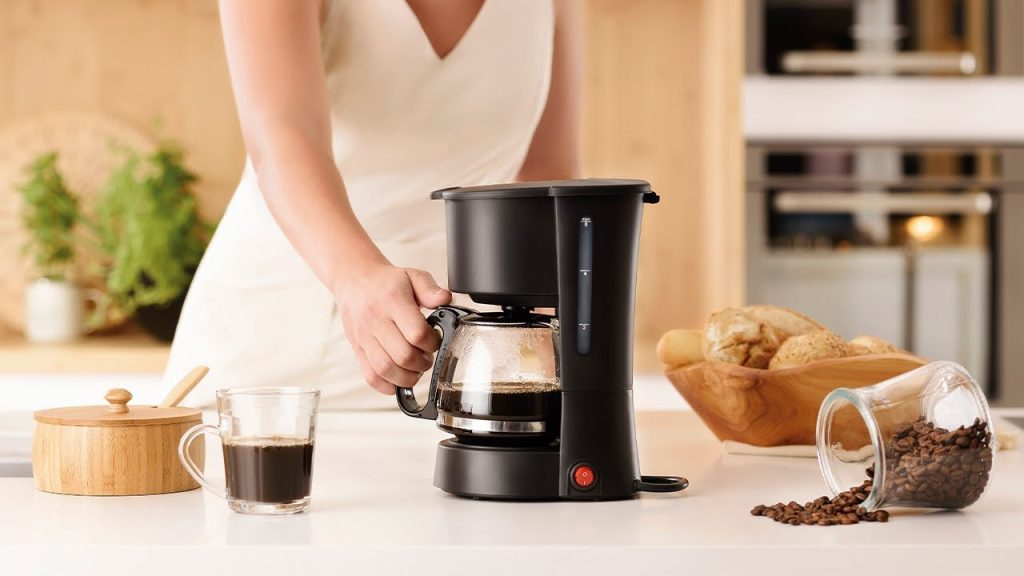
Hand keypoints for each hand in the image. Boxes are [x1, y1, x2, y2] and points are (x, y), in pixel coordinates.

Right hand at [335, 264, 451, 393]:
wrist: (354, 280)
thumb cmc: (385, 281)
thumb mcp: (412, 276)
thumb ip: (430, 289)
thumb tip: (445, 299)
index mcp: (392, 301)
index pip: (416, 333)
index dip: (432, 343)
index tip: (434, 340)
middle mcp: (375, 321)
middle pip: (403, 356)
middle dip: (423, 363)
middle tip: (427, 356)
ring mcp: (364, 337)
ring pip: (386, 370)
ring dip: (407, 377)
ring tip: (415, 369)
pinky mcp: (357, 349)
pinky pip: (370, 375)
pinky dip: (387, 385)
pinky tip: (398, 380)